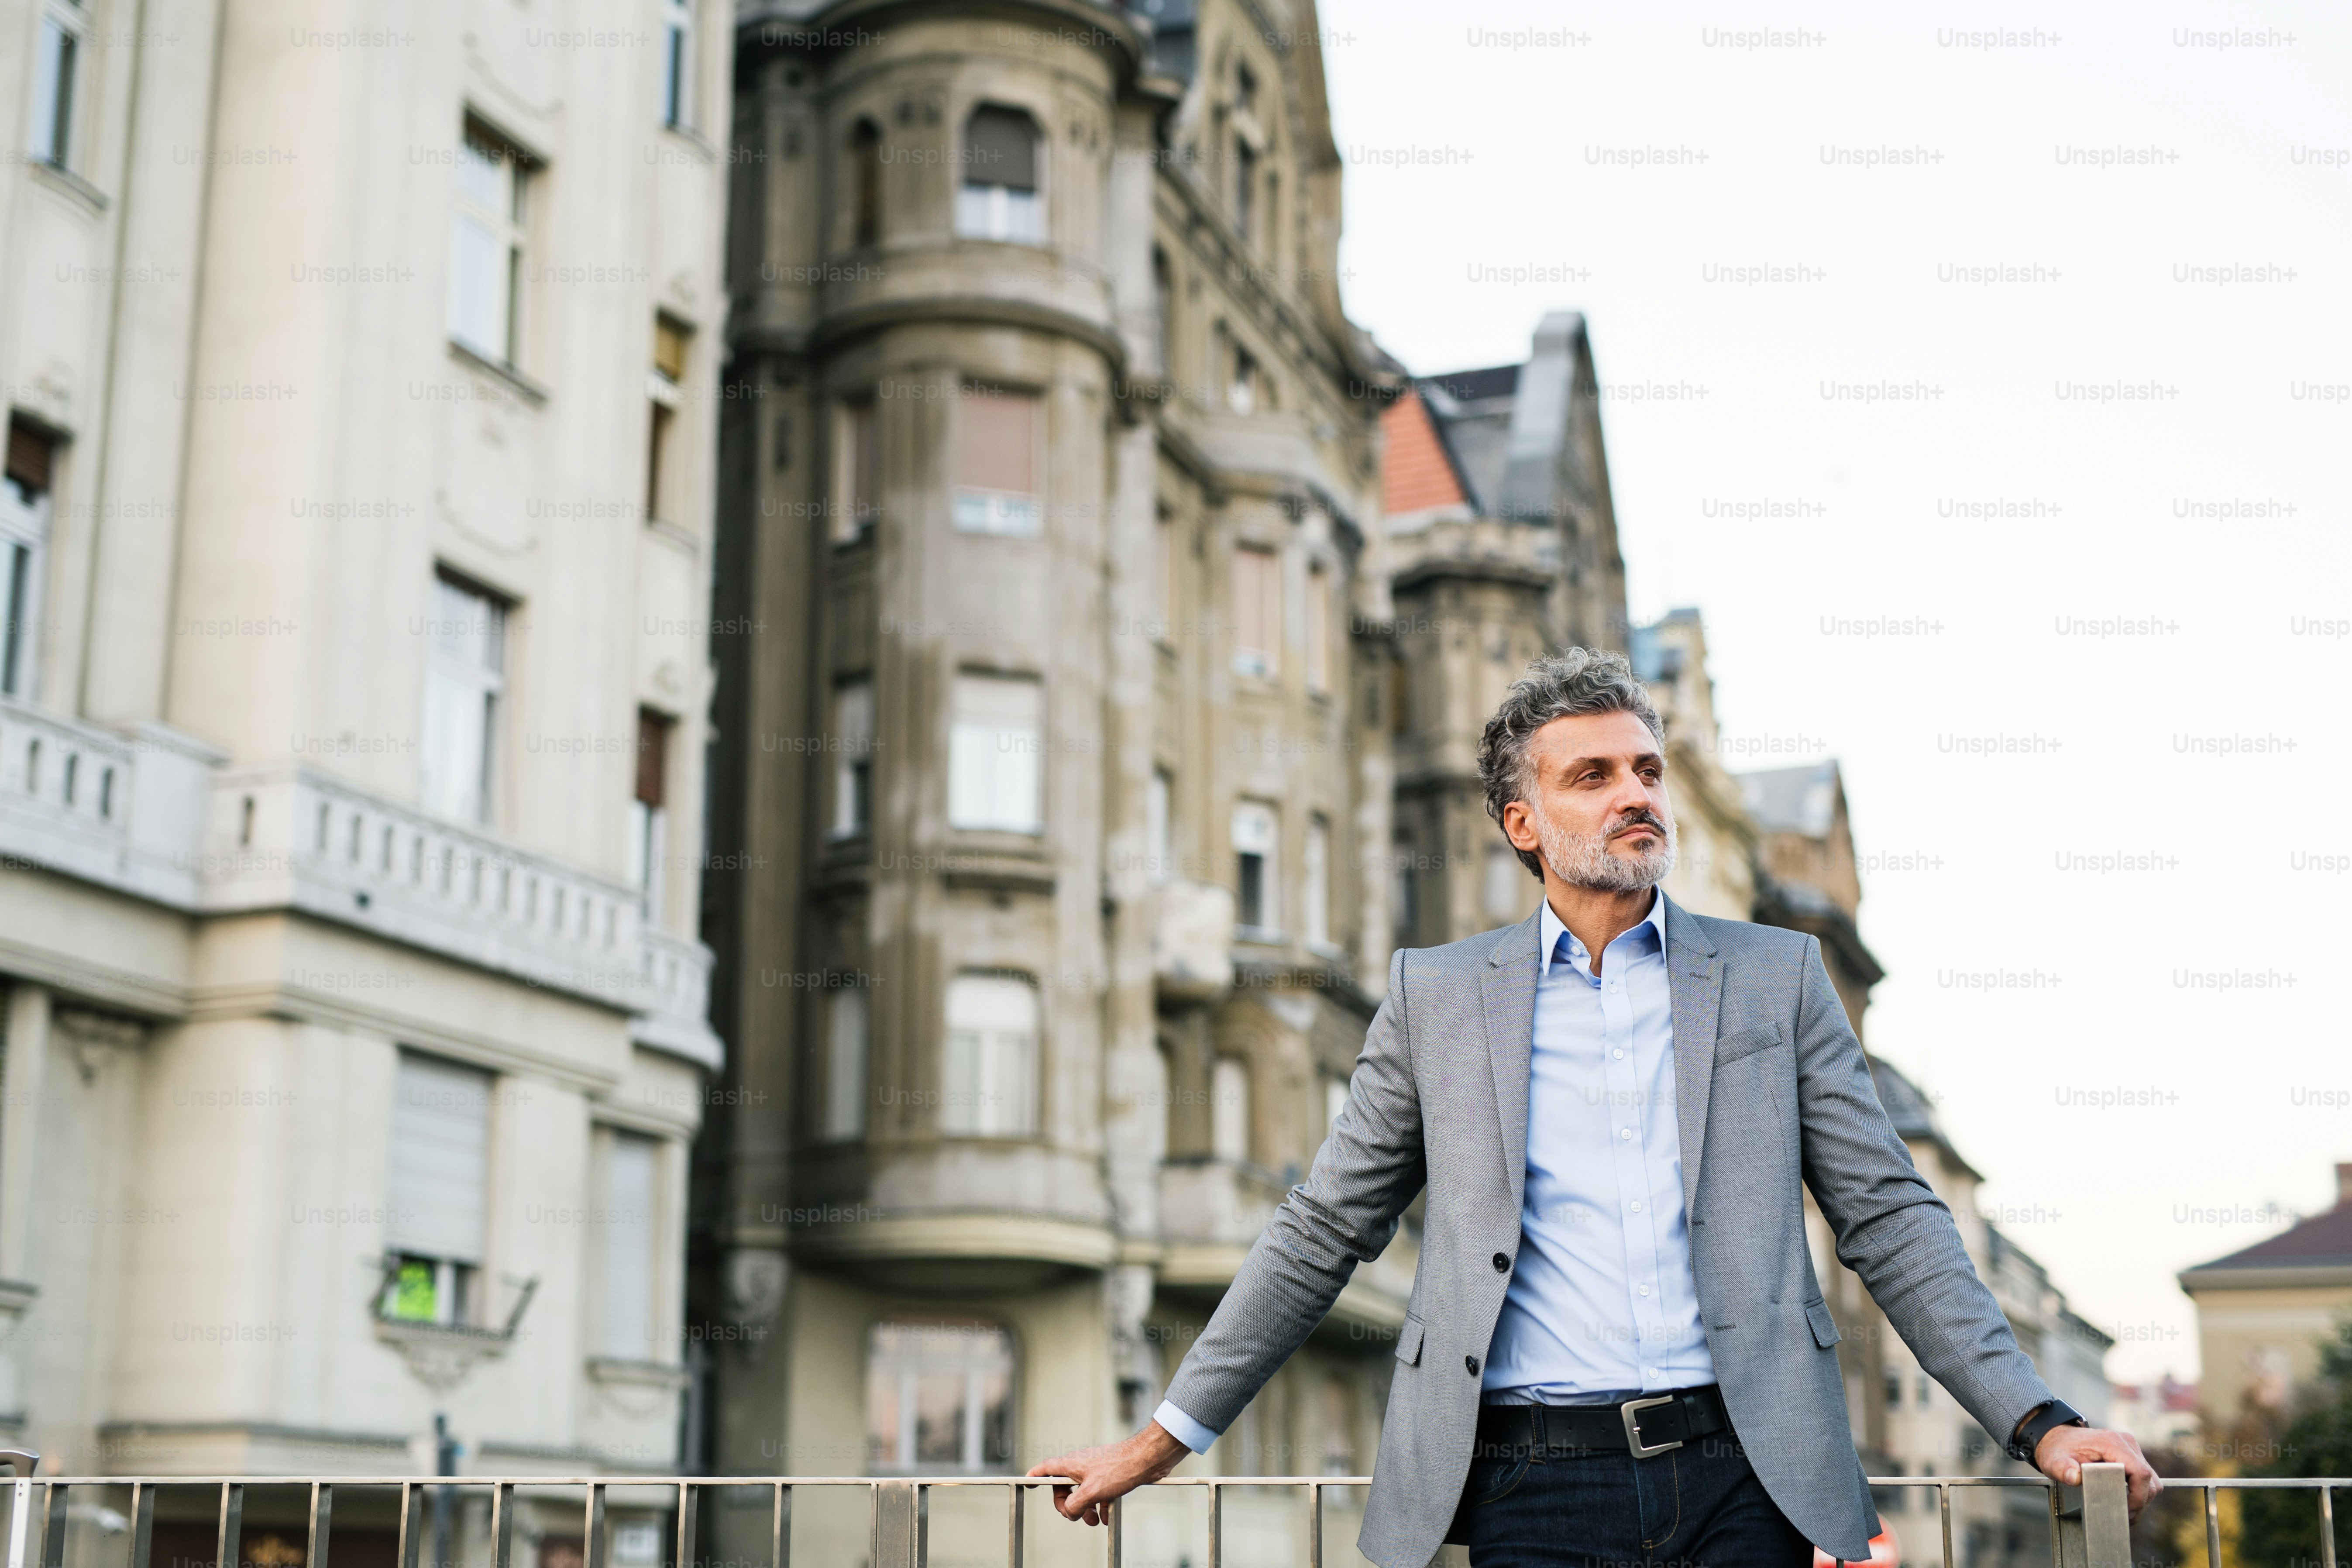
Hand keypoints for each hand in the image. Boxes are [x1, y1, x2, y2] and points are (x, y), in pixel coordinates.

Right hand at [1028, 1421, 1190, 1526]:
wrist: (1147, 1460)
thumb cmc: (1119, 1468)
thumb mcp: (1091, 1491)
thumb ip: (1074, 1504)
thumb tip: (1069, 1512)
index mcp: (1070, 1465)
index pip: (1045, 1469)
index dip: (1034, 1477)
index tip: (1028, 1484)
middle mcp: (1080, 1466)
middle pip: (1063, 1488)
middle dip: (1068, 1506)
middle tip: (1076, 1517)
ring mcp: (1095, 1471)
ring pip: (1082, 1493)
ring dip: (1086, 1510)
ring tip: (1095, 1521)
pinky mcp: (1109, 1477)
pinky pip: (1098, 1495)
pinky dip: (1100, 1506)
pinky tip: (1107, 1516)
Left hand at [2034, 1425, 2162, 1518]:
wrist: (2057, 1438)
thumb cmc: (2058, 1449)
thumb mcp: (2055, 1461)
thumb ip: (2064, 1469)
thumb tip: (2074, 1477)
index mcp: (2112, 1443)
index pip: (2141, 1473)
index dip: (2138, 1496)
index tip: (2125, 1510)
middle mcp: (2126, 1443)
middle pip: (2149, 1479)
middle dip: (2140, 1501)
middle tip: (2124, 1516)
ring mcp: (2130, 1448)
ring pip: (2150, 1480)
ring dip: (2141, 1498)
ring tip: (2125, 1511)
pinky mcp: (2129, 1455)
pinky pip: (2142, 1477)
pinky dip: (2138, 1491)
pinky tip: (2125, 1501)